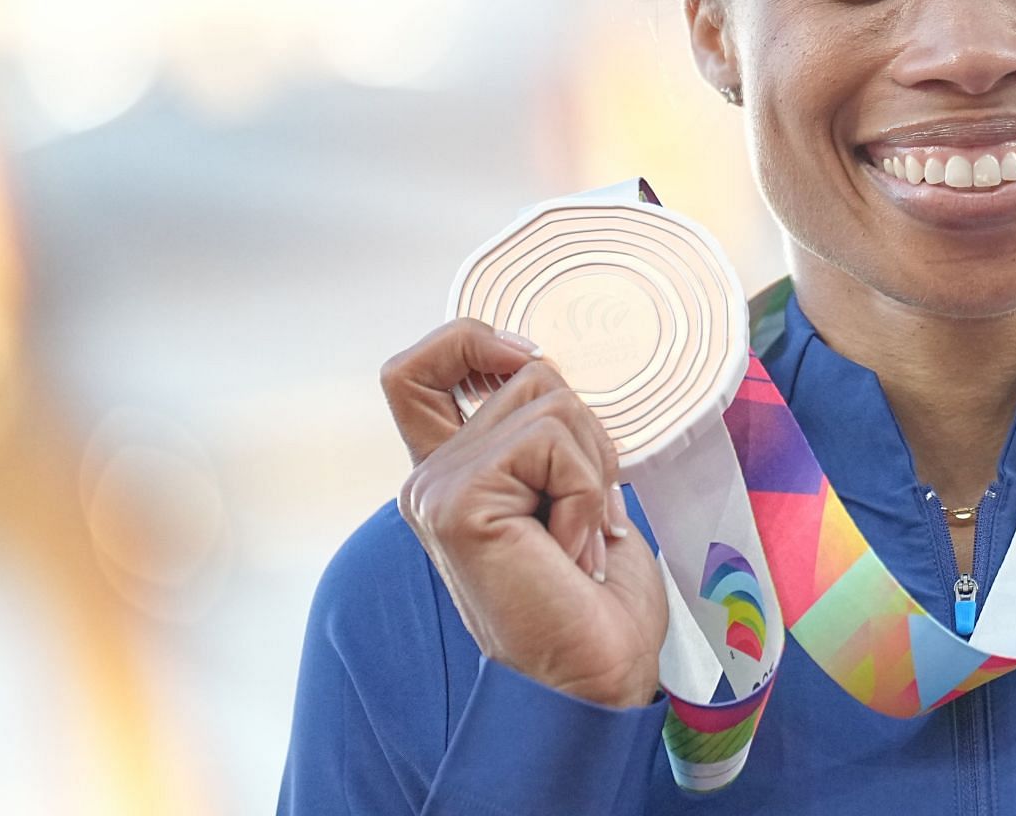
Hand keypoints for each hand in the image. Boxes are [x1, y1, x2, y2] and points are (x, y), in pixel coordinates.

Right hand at [380, 319, 666, 707]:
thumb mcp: (574, 490)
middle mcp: (432, 479)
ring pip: (548, 397)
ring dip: (591, 465)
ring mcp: (436, 489)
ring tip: (578, 536)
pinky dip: (585, 488)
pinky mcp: (456, 502)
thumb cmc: (596, 599)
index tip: (528, 361)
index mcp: (454, 474)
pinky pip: (551, 438)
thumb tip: (546, 365)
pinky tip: (569, 550)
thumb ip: (544, 433)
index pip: (417, 369)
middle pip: (528, 373)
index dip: (471, 337)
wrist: (598, 678)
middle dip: (588, 433)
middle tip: (586, 513)